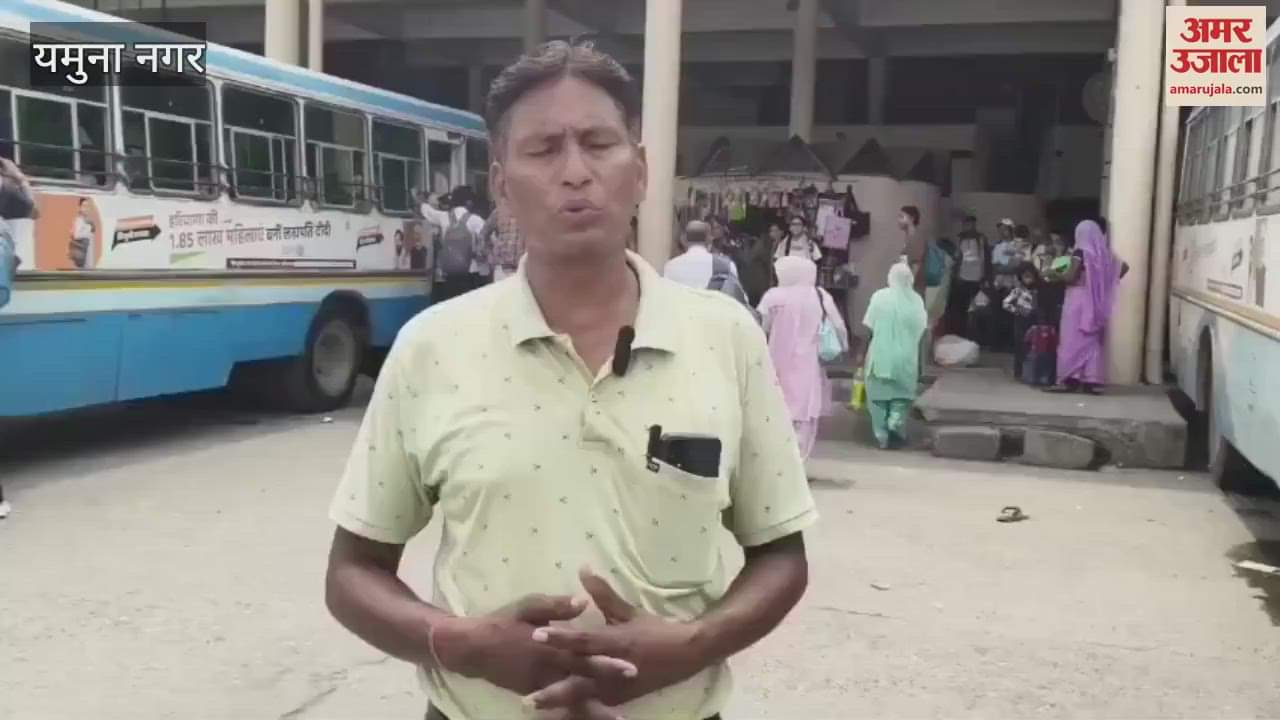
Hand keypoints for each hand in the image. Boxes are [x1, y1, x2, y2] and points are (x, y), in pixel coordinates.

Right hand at [429, 594, 637, 696]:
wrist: (472, 648)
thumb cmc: (502, 621)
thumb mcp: (527, 606)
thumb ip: (555, 606)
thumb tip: (583, 602)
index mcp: (549, 645)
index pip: (583, 654)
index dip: (607, 661)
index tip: (631, 667)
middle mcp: (547, 668)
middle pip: (582, 680)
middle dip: (608, 689)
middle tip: (632, 696)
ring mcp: (539, 684)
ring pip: (571, 699)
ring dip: (594, 708)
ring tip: (617, 718)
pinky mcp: (532, 693)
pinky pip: (556, 704)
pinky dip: (573, 711)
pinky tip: (589, 716)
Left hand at [525, 569, 711, 713]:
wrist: (686, 654)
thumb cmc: (655, 630)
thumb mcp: (628, 610)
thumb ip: (603, 594)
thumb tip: (582, 569)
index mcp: (617, 642)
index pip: (584, 640)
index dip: (561, 637)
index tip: (537, 634)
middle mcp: (615, 668)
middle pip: (580, 679)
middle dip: (554, 689)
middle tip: (528, 697)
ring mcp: (618, 687)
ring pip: (585, 698)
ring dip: (560, 703)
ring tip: (535, 706)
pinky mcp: (621, 699)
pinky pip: (595, 705)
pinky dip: (577, 709)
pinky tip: (558, 713)